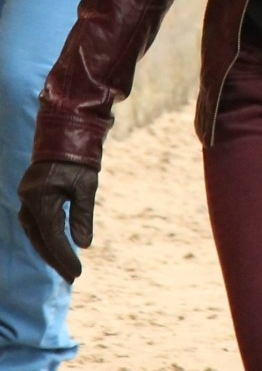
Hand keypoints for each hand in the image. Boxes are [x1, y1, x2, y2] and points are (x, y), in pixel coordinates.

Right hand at [18, 160, 98, 283]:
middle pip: (39, 239)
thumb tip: (83, 246)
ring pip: (35, 233)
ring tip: (65, 267)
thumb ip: (82, 216)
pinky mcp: (30, 196)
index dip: (64, 257)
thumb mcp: (86, 186)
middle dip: (55, 259)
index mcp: (40, 199)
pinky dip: (46, 237)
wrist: (66, 133)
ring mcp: (26, 198)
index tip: (76, 273)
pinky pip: (36, 223)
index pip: (52, 238)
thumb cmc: (79, 158)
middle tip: (71, 277)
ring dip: (49, 250)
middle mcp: (28, 201)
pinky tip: (57, 247)